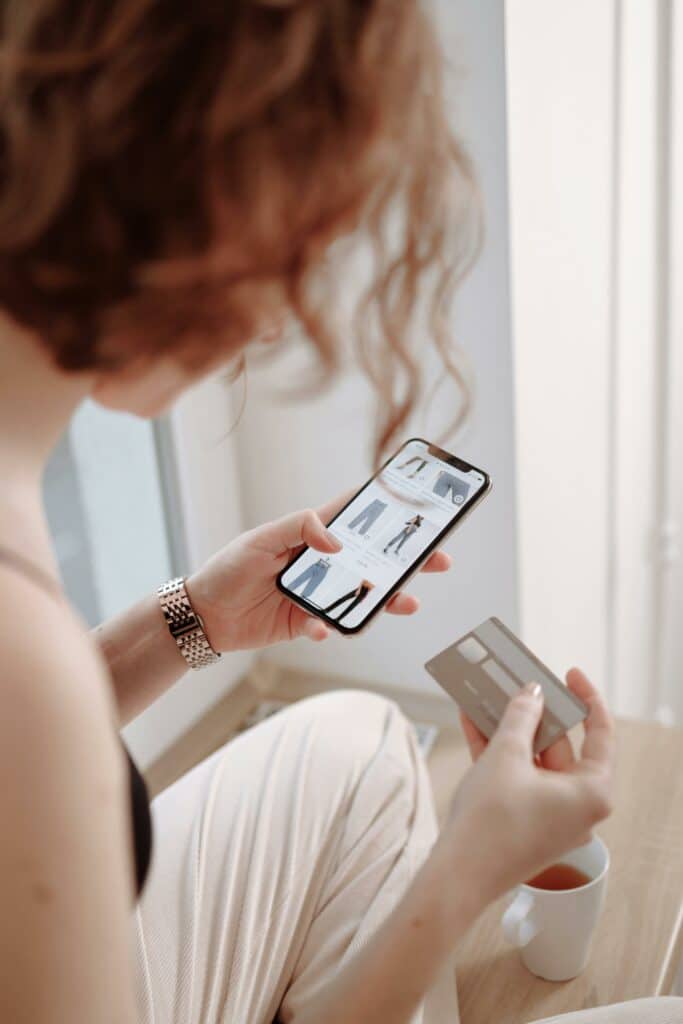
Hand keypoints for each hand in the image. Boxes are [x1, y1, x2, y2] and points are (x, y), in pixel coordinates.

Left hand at [185, 493, 451, 651]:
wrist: (204, 616)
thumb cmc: (229, 568)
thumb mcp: (260, 540)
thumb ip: (299, 529)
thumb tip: (336, 542)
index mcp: (311, 534)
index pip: (355, 515)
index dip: (386, 507)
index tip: (419, 501)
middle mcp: (321, 563)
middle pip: (373, 557)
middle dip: (407, 558)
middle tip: (438, 558)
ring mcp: (318, 594)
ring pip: (362, 595)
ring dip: (386, 599)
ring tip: (408, 601)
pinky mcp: (307, 622)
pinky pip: (330, 626)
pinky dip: (328, 629)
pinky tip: (320, 629)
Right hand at [438, 669, 614, 905]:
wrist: (458, 875)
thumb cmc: (491, 819)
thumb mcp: (506, 755)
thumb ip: (521, 717)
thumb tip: (531, 694)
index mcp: (592, 793)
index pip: (600, 735)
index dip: (586, 699)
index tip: (570, 675)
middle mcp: (578, 807)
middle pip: (561, 747)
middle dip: (534, 713)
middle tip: (517, 683)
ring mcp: (551, 818)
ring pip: (534, 761)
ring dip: (509, 729)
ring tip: (489, 696)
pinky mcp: (525, 824)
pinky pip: (518, 778)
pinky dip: (498, 753)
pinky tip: (473, 722)